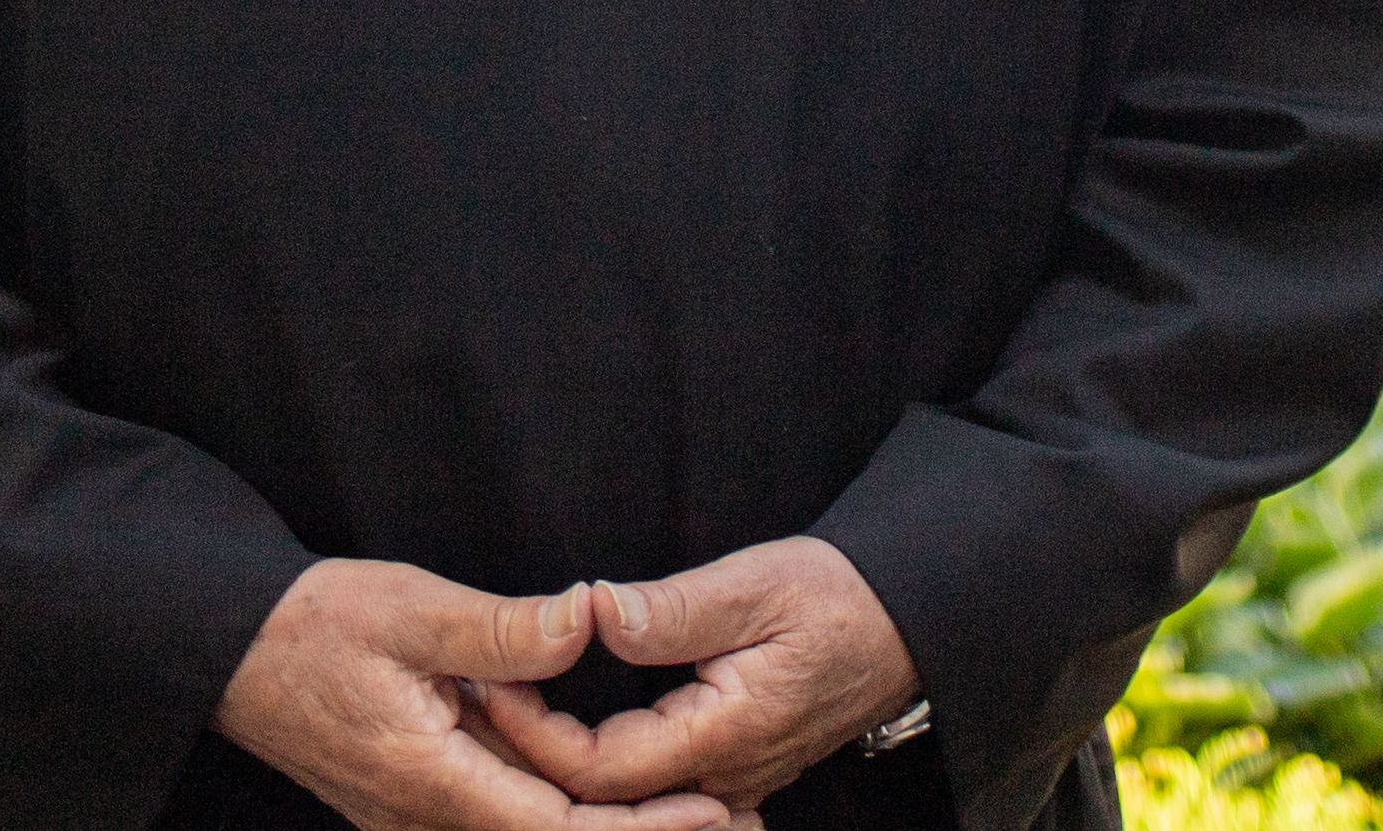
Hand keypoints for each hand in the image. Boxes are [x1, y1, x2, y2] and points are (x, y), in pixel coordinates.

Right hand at [218, 560, 737, 830]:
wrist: (226, 650)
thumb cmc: (312, 624)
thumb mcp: (410, 608)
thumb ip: (502, 628)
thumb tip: (587, 623)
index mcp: (434, 782)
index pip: (559, 828)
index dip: (640, 829)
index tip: (713, 813)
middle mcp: (427, 819)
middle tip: (736, 820)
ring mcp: (418, 816)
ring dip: (607, 826)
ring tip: (693, 810)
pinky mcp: (414, 799)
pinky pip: (503, 816)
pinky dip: (565, 809)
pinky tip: (606, 790)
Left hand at [480, 537, 919, 824]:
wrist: (905, 624)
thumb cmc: (835, 598)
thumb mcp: (754, 585)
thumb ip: (671, 610)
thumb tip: (593, 614)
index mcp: (723, 737)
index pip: (601, 770)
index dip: (535, 734)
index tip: (491, 680)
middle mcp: (723, 778)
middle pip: (603, 797)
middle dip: (533, 753)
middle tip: (478, 695)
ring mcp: (729, 782)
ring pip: (625, 798)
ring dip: (560, 760)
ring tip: (505, 706)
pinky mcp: (731, 770)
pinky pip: (651, 786)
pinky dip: (598, 763)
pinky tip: (562, 729)